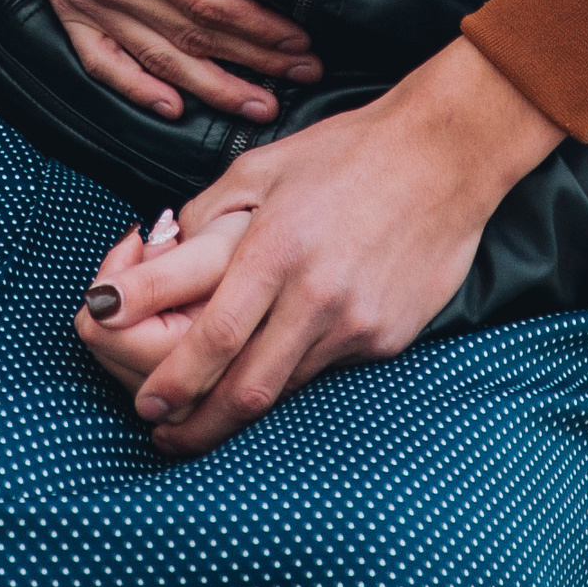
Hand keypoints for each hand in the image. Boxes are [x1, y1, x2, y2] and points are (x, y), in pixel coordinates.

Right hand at [0, 0, 322, 123]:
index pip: (210, 5)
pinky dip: (136, 88)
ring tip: (256, 105)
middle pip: (189, 39)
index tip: (299, 43)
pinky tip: (171, 105)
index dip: (259, 30)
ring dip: (209, 89)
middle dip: (251, 64)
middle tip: (301, 78)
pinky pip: (98, 60)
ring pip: (153, 60)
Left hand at [74, 38, 560, 458]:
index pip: (211, 336)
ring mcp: (355, 322)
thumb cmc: (345, 152)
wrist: (444, 155)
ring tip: (206, 414)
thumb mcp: (261, 166)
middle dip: (195, 425)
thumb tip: (157, 260)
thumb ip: (205, 217)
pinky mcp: (386, 338)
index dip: (170, 381)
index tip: (142, 405)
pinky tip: (282, 359)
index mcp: (276, 247)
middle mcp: (315, 293)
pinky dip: (294, 373)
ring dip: (239, 409)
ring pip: (285, 388)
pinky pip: (327, 369)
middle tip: (163, 434)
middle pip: (245, 389)